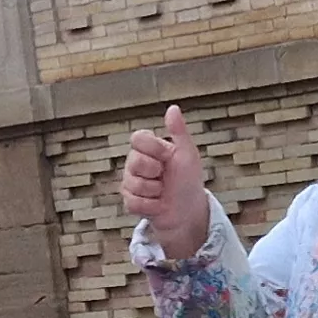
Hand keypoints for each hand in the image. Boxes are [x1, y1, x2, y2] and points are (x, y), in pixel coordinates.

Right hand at [120, 104, 210, 262]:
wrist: (188, 210)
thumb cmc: (188, 179)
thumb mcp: (187, 154)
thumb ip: (179, 131)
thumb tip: (173, 107)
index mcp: (147, 148)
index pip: (137, 138)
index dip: (154, 149)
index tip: (168, 156)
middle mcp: (135, 163)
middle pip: (134, 162)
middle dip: (155, 172)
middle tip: (164, 176)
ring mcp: (130, 183)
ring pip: (134, 184)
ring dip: (155, 191)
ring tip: (162, 192)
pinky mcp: (130, 202)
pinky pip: (134, 202)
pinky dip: (151, 206)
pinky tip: (158, 204)